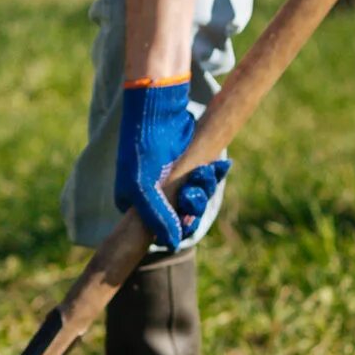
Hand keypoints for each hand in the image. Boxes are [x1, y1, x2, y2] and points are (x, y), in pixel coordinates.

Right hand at [113, 77, 229, 251]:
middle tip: (194, 190)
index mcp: (135, 204)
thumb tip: (174, 245)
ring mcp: (173, 179)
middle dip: (193, 204)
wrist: (157, 110)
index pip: (159, 230)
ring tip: (204, 172)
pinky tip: (219, 166)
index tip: (186, 218)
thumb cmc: (141, 149)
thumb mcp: (142, 189)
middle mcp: (154, 195)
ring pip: (197, 197)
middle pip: (182, 215)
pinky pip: (207, 179)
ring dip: (204, 187)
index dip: (176, 227)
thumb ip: (157, 219)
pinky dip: (214, 174)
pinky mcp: (190, 165)